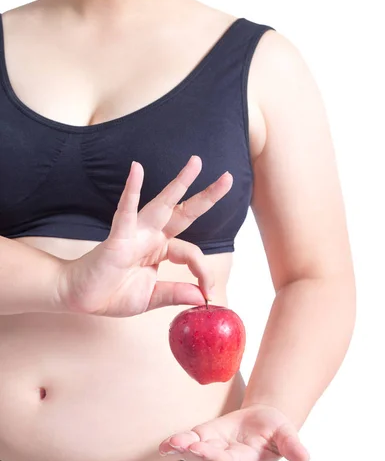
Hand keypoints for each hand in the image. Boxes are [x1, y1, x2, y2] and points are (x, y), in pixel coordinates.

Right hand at [57, 156, 232, 316]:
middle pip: (184, 212)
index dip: (204, 271)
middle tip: (228, 178)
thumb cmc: (112, 294)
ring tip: (196, 163)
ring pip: (161, 204)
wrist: (79, 297)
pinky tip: (137, 170)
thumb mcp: (151, 297)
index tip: (208, 291)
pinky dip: (132, 191)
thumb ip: (175, 293)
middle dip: (206, 196)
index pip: (191, 253)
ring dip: (179, 183)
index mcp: (160, 250)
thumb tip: (201, 296)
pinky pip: (125, 212)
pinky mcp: (117, 237)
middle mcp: (151, 237)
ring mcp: (135, 234)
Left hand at [159, 404, 309, 460]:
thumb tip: (304, 457)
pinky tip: (163, 445)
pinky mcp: (202, 442)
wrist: (261, 421)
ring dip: (181, 449)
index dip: (213, 456)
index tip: (201, 448)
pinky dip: (174, 446)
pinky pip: (187, 447)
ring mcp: (211, 455)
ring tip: (170, 442)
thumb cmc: (274, 427)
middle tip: (178, 443)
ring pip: (193, 457)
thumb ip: (291, 445)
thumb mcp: (285, 432)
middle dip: (192, 453)